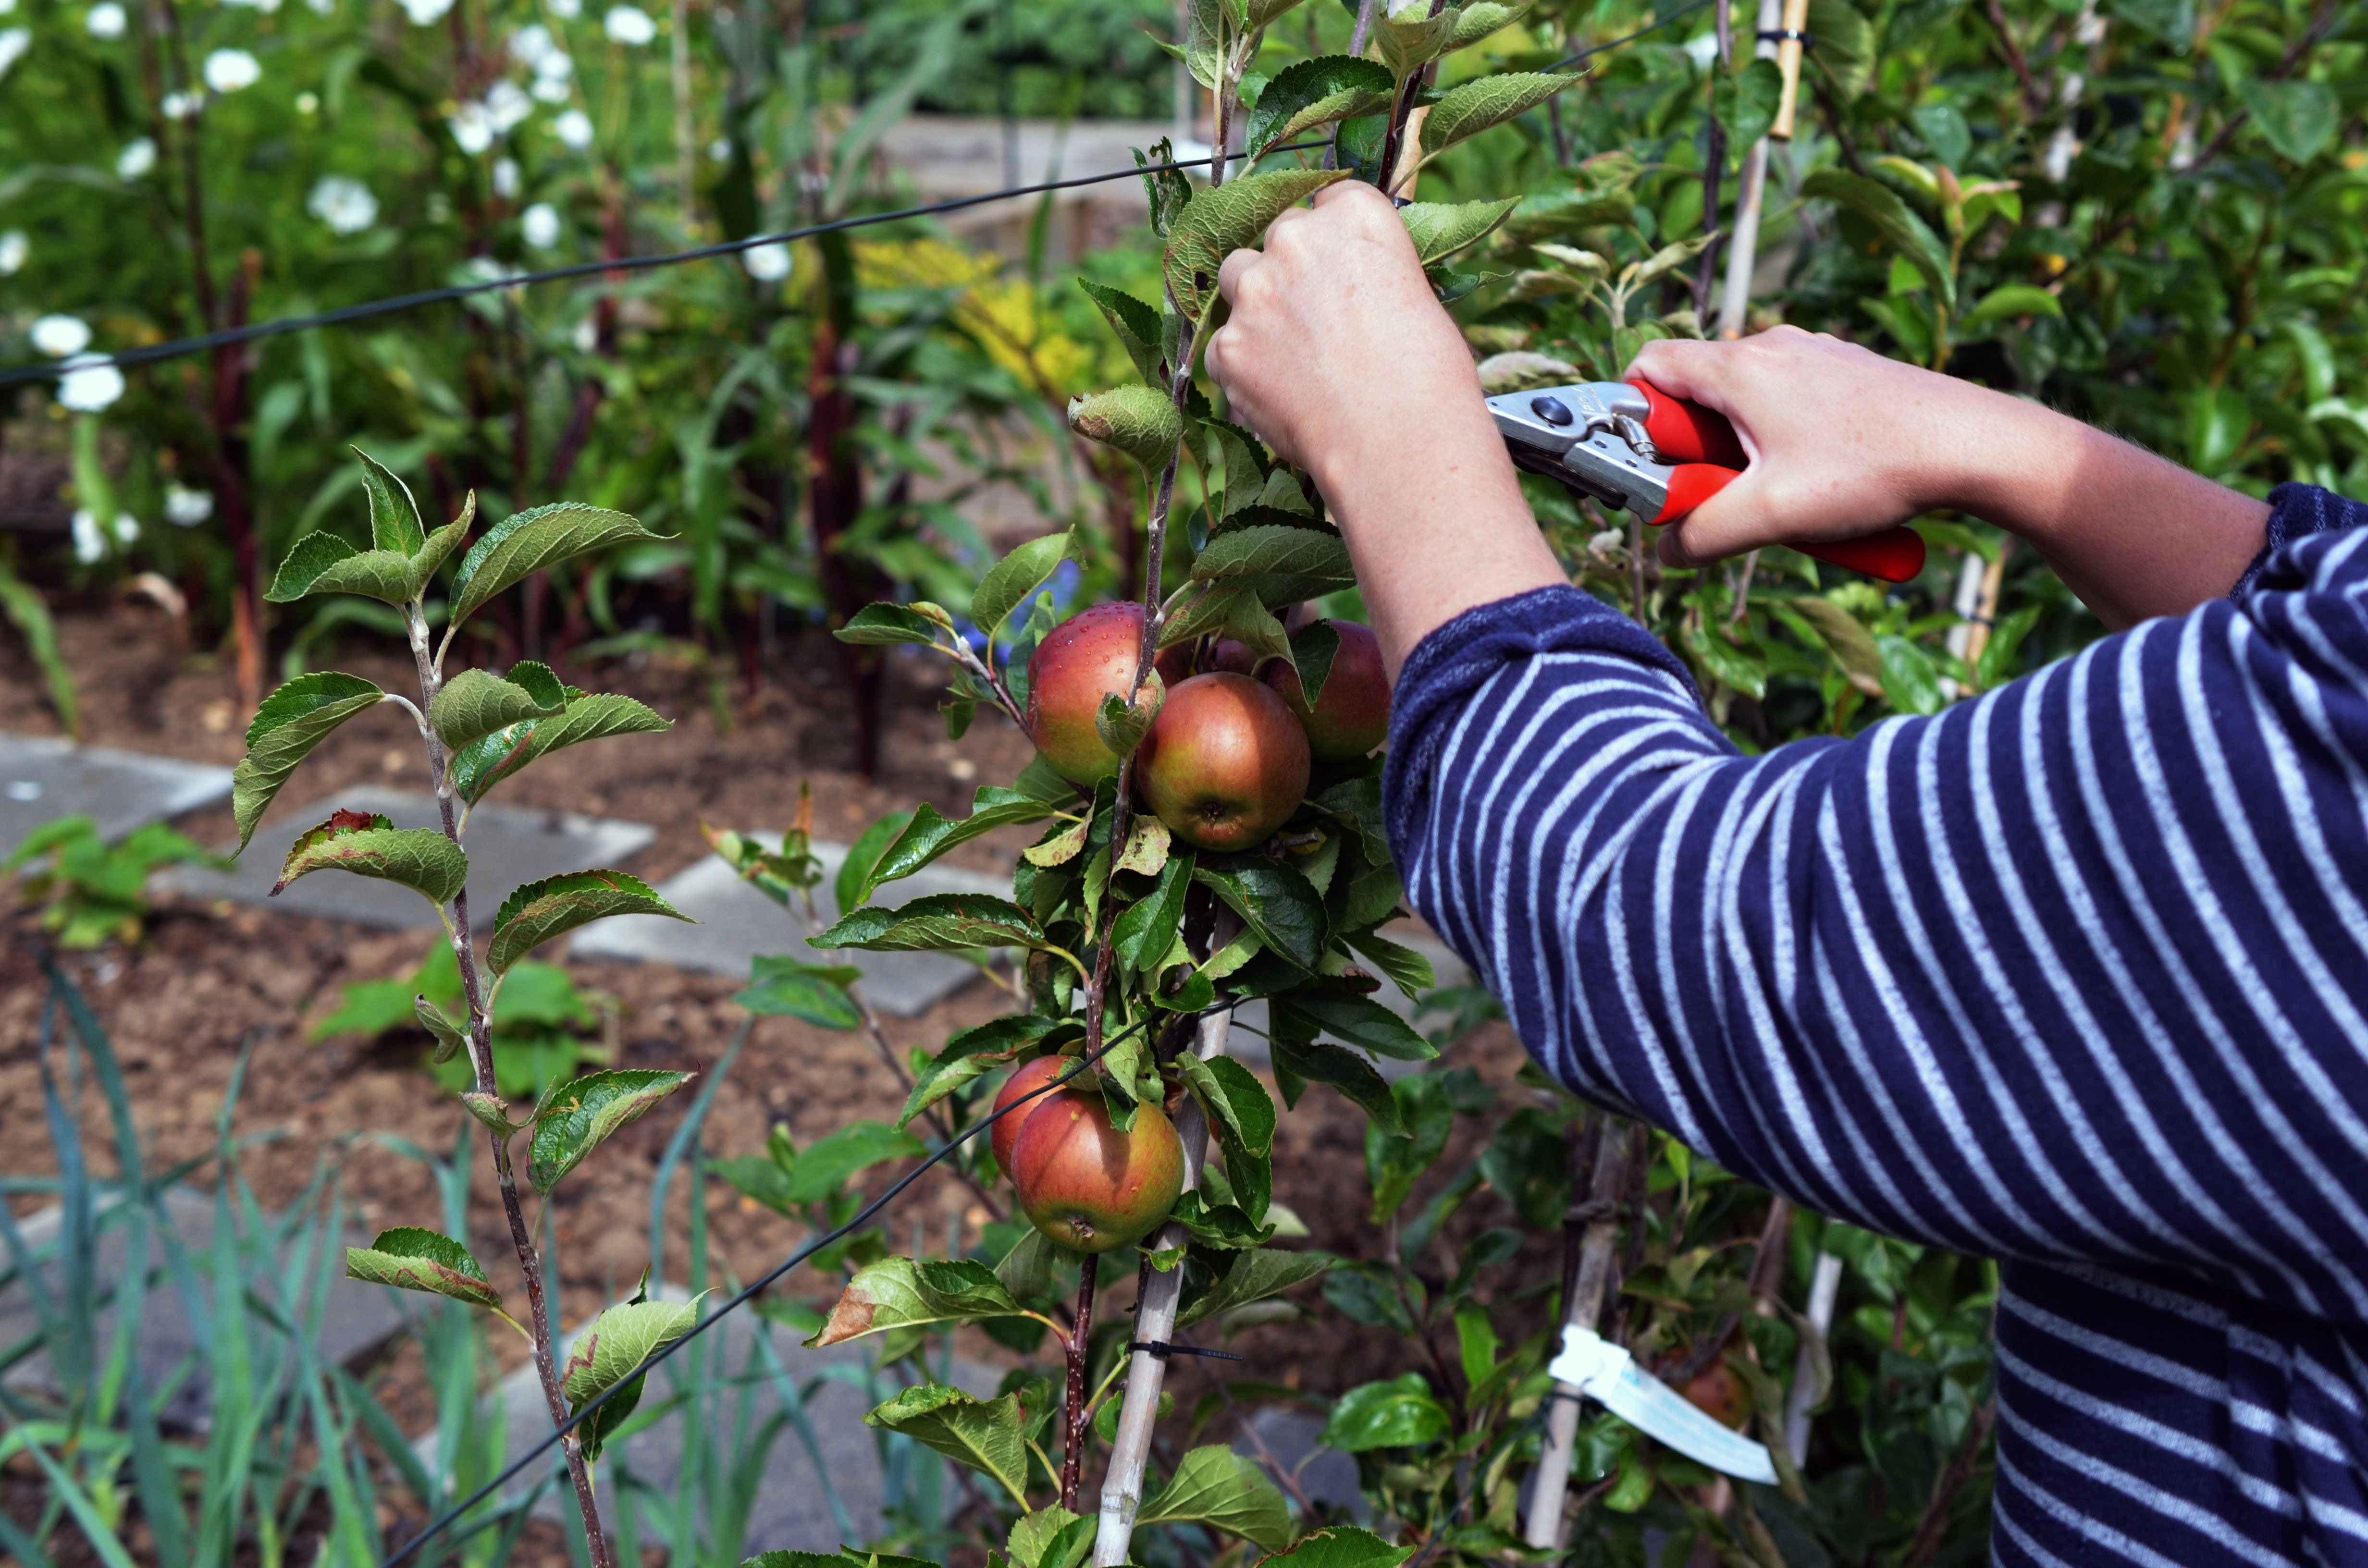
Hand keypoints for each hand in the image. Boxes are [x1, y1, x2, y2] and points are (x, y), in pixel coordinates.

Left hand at [1205, 180, 1561, 673]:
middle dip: (1290, 271)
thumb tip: (1339, 291)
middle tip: (1315, 321)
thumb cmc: (1428, 378)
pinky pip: (1222, 347)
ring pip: (1236, 278)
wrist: (1399, 440)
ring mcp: (1255, 290)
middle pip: (1276, 236)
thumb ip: (1364, 276)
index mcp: (1355, 215)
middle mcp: (1297, 238)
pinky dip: (1242, 369)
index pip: (1326, 202)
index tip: (1337, 271)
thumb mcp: (1413, 299)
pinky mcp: (1229, 344)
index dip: (1330, 242)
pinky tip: (1282, 395)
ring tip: (1292, 356)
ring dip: (1255, 307)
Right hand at [1629, 327, 2268, 626]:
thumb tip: (1666, 551)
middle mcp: (1772, 349)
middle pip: (1697, 394)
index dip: (1632, 417)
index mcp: (1740, 368)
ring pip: (1747, 406)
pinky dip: (1788, 450)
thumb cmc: (1875, 470)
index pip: (1648, 367)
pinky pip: (1790, 409)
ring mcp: (1815, 358)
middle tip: (1724, 499)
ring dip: (1747, 459)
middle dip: (1698, 454)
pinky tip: (1827, 490)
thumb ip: (1702, 534)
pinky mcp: (1849, 375)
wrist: (1978, 447)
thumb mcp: (1772, 515)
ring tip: (1784, 501)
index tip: (1652, 468)